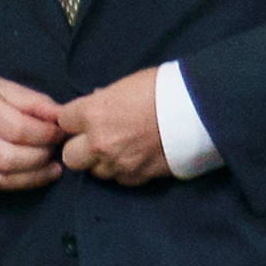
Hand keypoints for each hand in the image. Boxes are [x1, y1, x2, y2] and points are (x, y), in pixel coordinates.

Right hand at [0, 69, 64, 190]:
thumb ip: (31, 101)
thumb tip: (61, 116)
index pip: (18, 129)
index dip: (46, 134)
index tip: (60, 132)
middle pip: (11, 156)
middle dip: (41, 156)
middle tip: (57, 150)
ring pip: (2, 176)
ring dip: (33, 174)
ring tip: (51, 166)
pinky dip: (16, 182)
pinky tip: (32, 175)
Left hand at [54, 69, 171, 185]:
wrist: (201, 108)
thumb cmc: (164, 88)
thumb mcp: (125, 86)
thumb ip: (103, 100)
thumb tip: (94, 103)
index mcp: (93, 114)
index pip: (63, 122)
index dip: (73, 120)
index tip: (82, 119)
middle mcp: (100, 142)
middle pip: (70, 156)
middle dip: (79, 148)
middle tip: (94, 139)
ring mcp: (118, 163)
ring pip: (94, 171)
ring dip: (101, 161)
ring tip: (120, 148)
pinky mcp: (138, 177)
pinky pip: (119, 179)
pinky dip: (123, 170)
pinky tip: (135, 157)